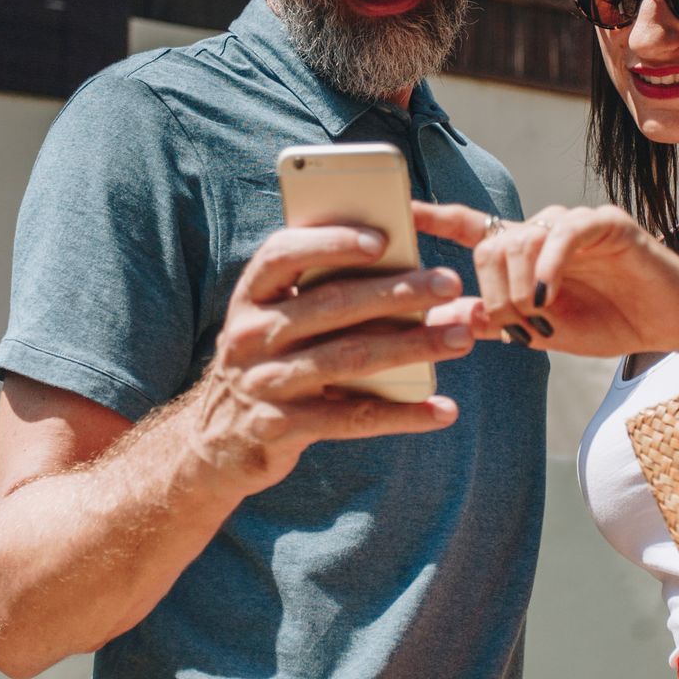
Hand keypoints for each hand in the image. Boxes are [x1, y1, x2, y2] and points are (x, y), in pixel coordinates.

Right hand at [184, 225, 476, 494]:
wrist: (216, 440)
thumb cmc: (271, 362)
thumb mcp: (279, 322)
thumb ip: (328, 295)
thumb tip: (414, 276)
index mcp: (251, 296)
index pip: (283, 255)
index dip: (332, 243)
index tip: (383, 238)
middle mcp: (250, 335)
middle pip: (331, 305)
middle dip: (397, 292)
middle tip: (451, 283)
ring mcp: (264, 383)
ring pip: (349, 358)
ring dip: (412, 346)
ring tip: (462, 337)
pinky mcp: (281, 428)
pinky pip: (352, 418)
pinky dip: (403, 414)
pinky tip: (443, 409)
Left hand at [412, 202, 678, 359]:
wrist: (670, 324)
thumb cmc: (607, 322)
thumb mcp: (538, 331)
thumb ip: (491, 321)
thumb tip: (436, 319)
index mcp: (523, 251)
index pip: (469, 225)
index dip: (433, 217)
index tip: (398, 211)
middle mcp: (542, 228)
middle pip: (488, 246)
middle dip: (492, 292)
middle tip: (515, 324)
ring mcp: (572, 222)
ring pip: (519, 240)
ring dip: (519, 288)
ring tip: (540, 316)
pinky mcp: (604, 222)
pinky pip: (561, 235)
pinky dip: (548, 269)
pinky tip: (549, 297)